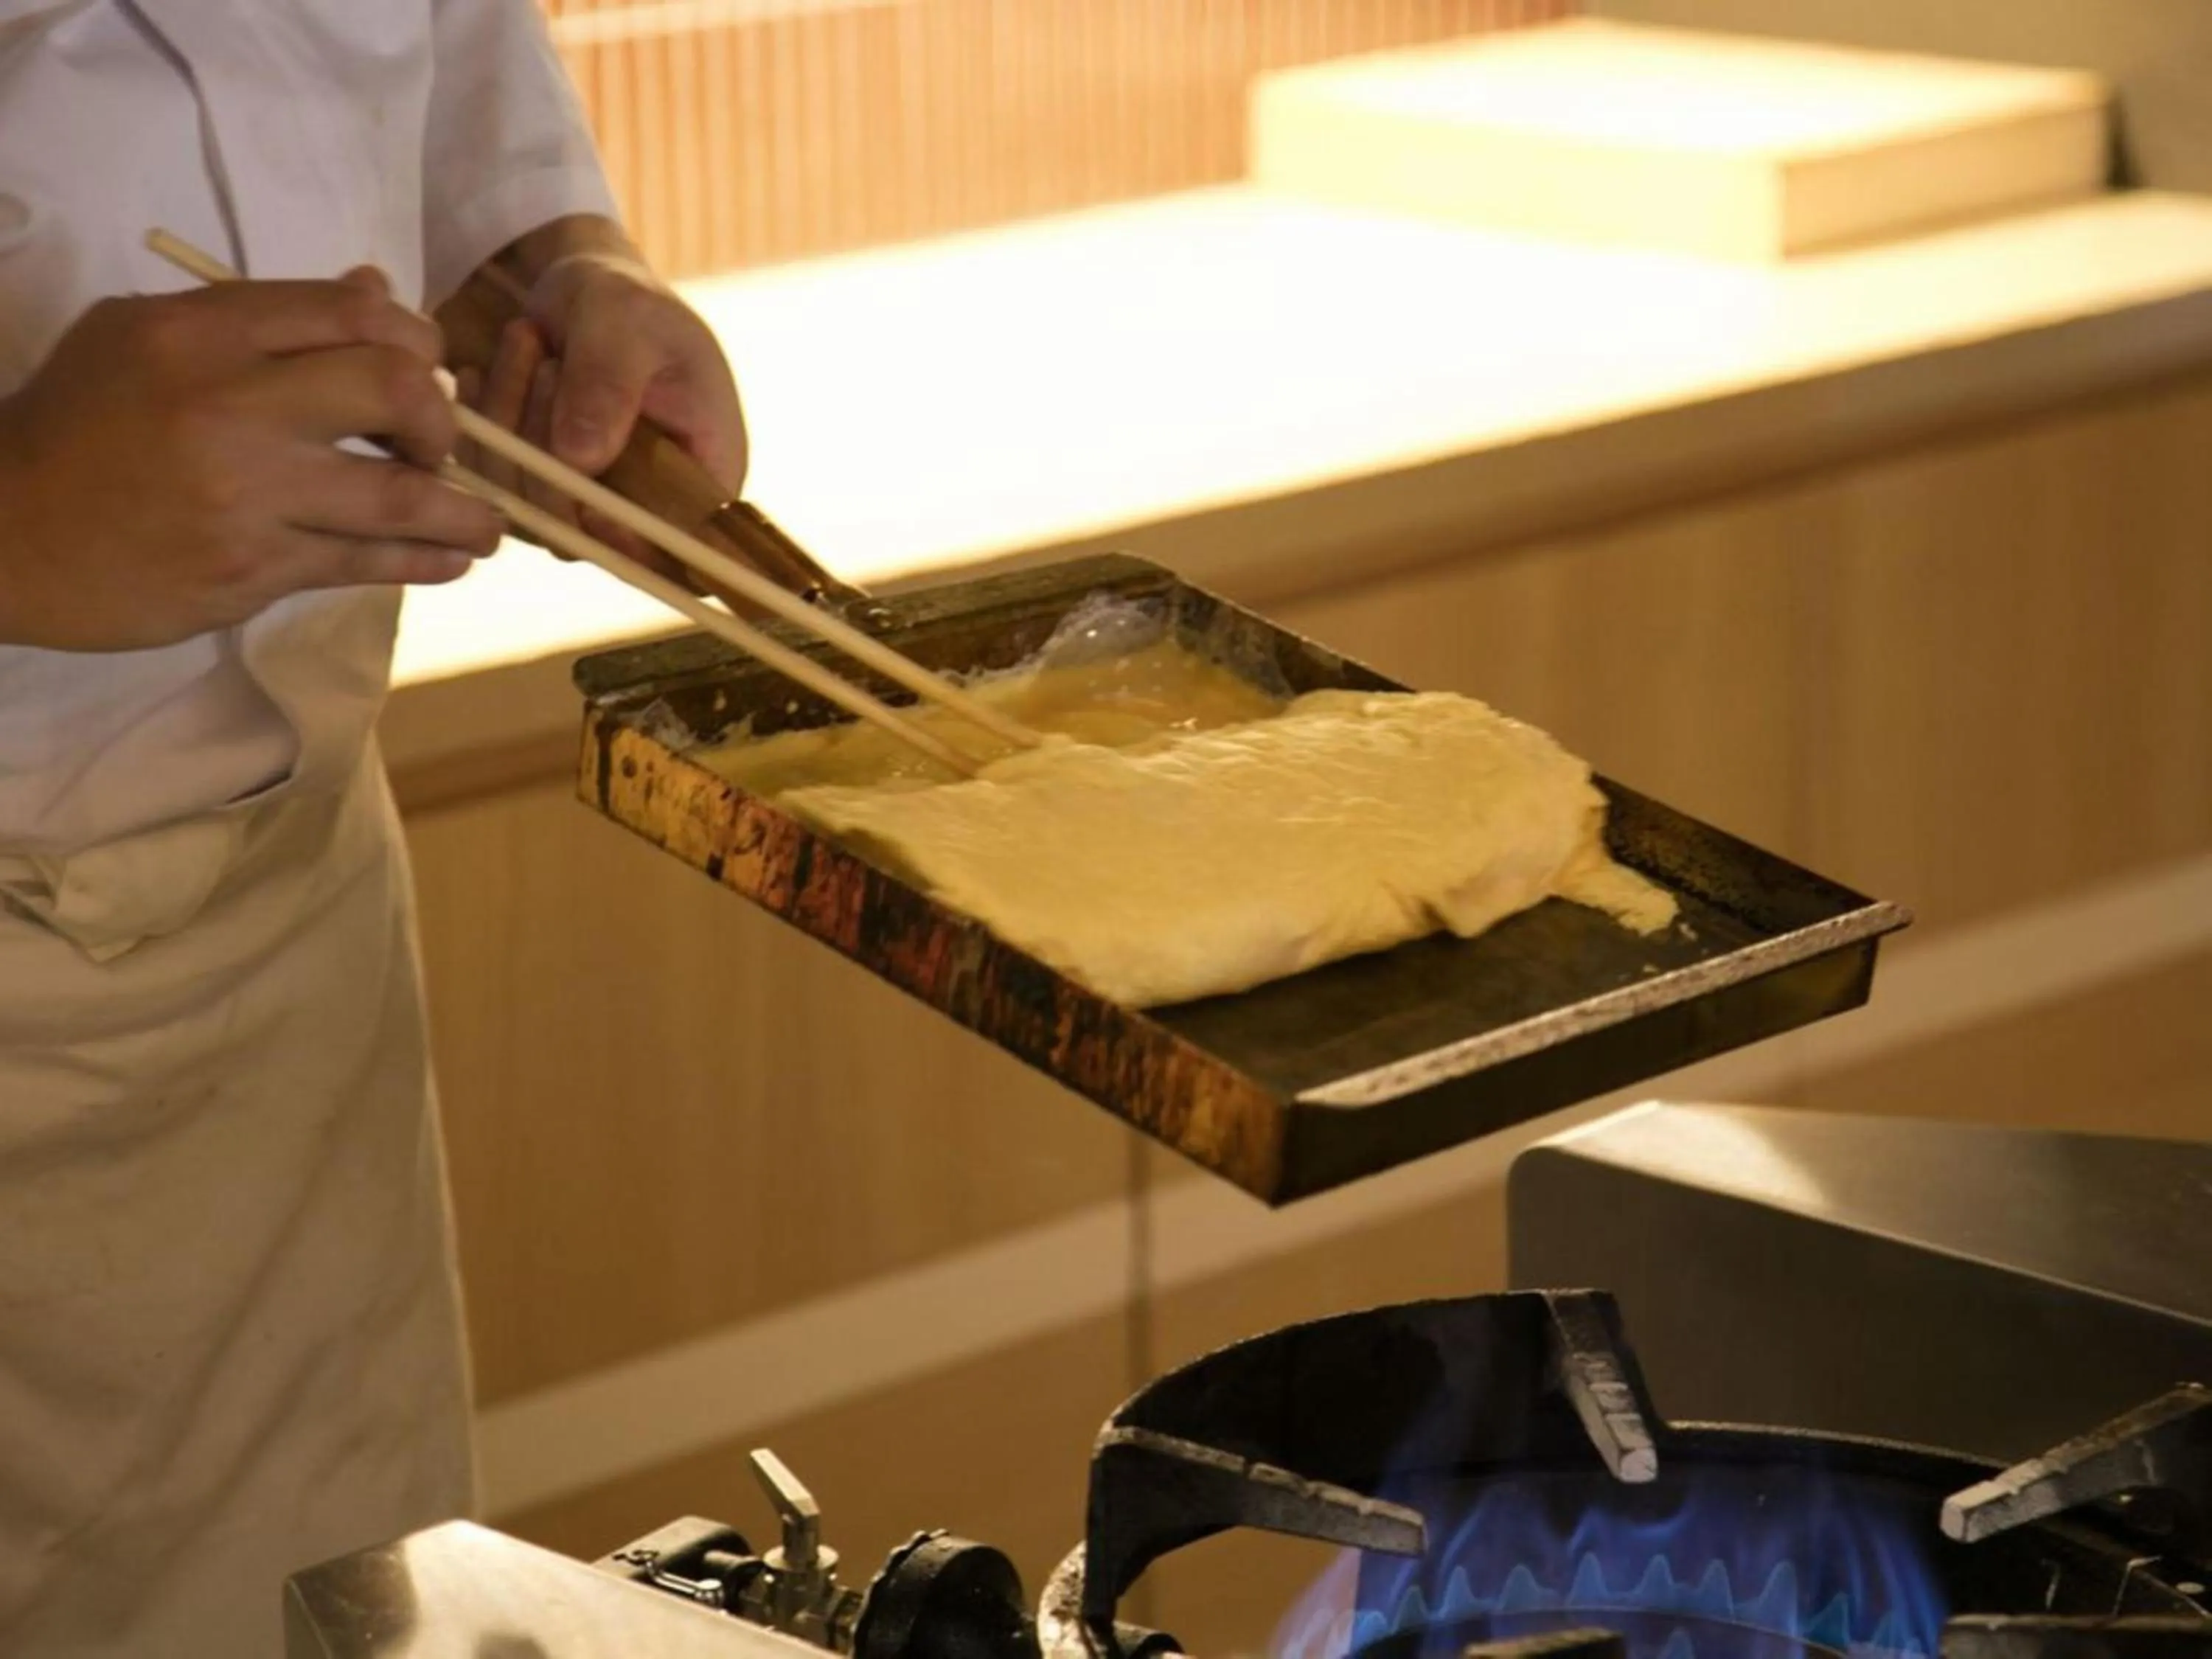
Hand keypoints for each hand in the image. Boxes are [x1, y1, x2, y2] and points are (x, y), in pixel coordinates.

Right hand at [0, 270, 501, 652]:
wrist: (3, 530)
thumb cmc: (79, 427)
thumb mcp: (145, 338)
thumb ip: (259, 317)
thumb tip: (376, 290)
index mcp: (201, 332)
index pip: (352, 311)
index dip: (415, 337)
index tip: (425, 370)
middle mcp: (229, 405)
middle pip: (393, 387)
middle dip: (441, 419)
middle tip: (439, 446)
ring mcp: (245, 493)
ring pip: (398, 496)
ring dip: (463, 513)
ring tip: (485, 526)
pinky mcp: (250, 570)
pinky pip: (364, 563)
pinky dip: (424, 562)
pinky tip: (450, 561)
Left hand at [456, 228, 745, 584]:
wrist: (581, 292)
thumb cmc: (628, 303)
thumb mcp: (628, 324)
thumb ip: (609, 384)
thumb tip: (581, 459)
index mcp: (705, 476)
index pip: (686, 552)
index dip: (636, 545)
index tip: (588, 494)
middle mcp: (650, 508)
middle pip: (592, 537)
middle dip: (550, 455)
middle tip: (546, 364)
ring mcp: (590, 504)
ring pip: (532, 512)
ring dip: (510, 423)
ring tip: (526, 340)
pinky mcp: (539, 491)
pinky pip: (493, 487)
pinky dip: (481, 427)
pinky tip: (486, 370)